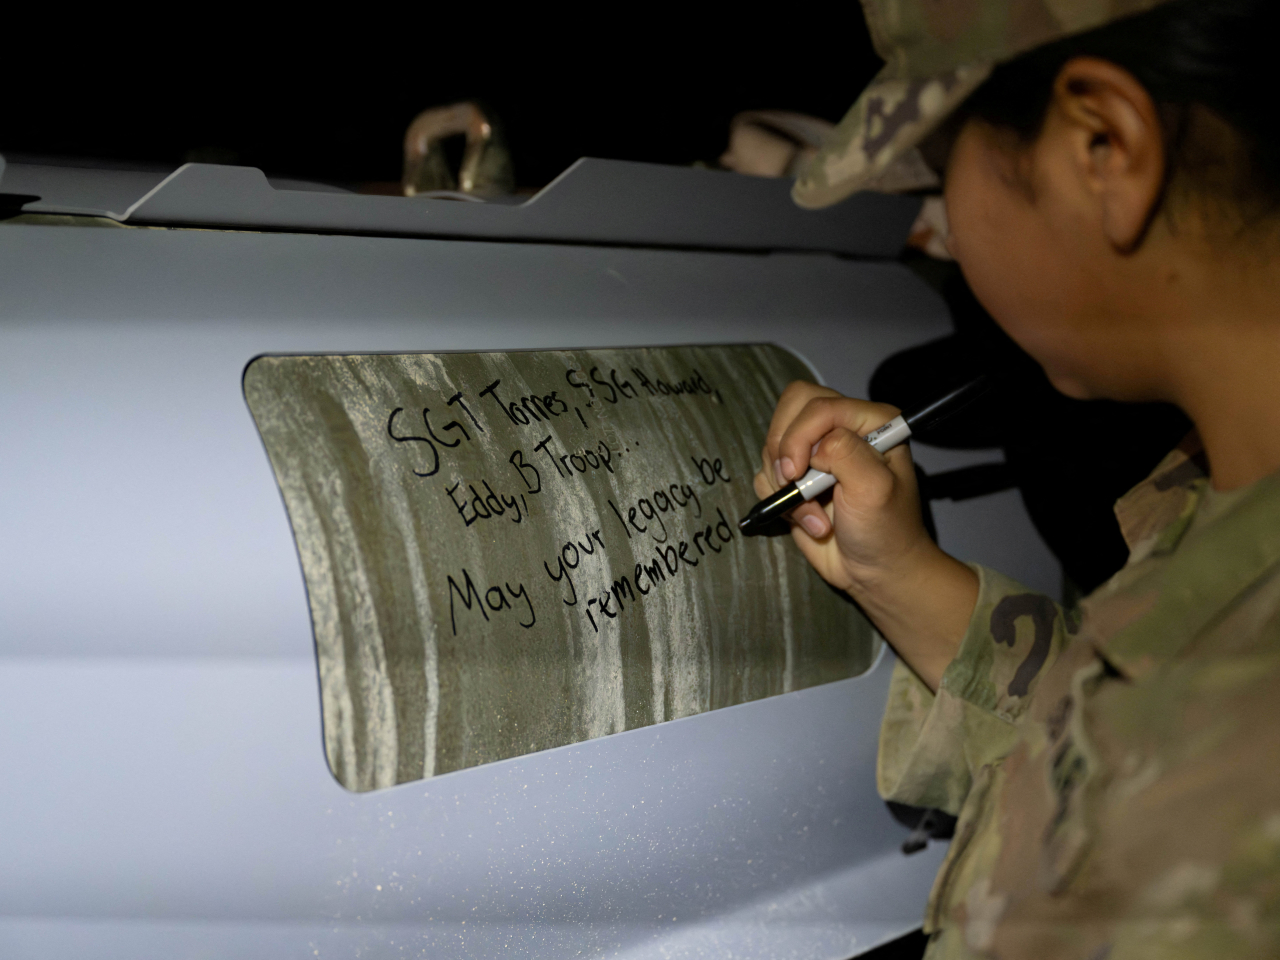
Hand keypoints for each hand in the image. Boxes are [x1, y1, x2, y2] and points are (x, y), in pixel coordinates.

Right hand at [753, 381, 977, 689]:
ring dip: (784, 483)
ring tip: (812, 513)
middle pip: (790, 409)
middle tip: (793, 481)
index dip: (800, 435)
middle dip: (784, 448)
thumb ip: (845, 453)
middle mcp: (841, 429)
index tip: (796, 473)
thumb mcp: (875, 489)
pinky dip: (778, 499)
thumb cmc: (886, 530)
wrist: (876, 573)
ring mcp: (816, 454)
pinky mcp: (797, 481)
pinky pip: (766, 474)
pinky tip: (807, 520)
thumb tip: (810, 448)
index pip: (818, 405)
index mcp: (869, 421)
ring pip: (773, 444)